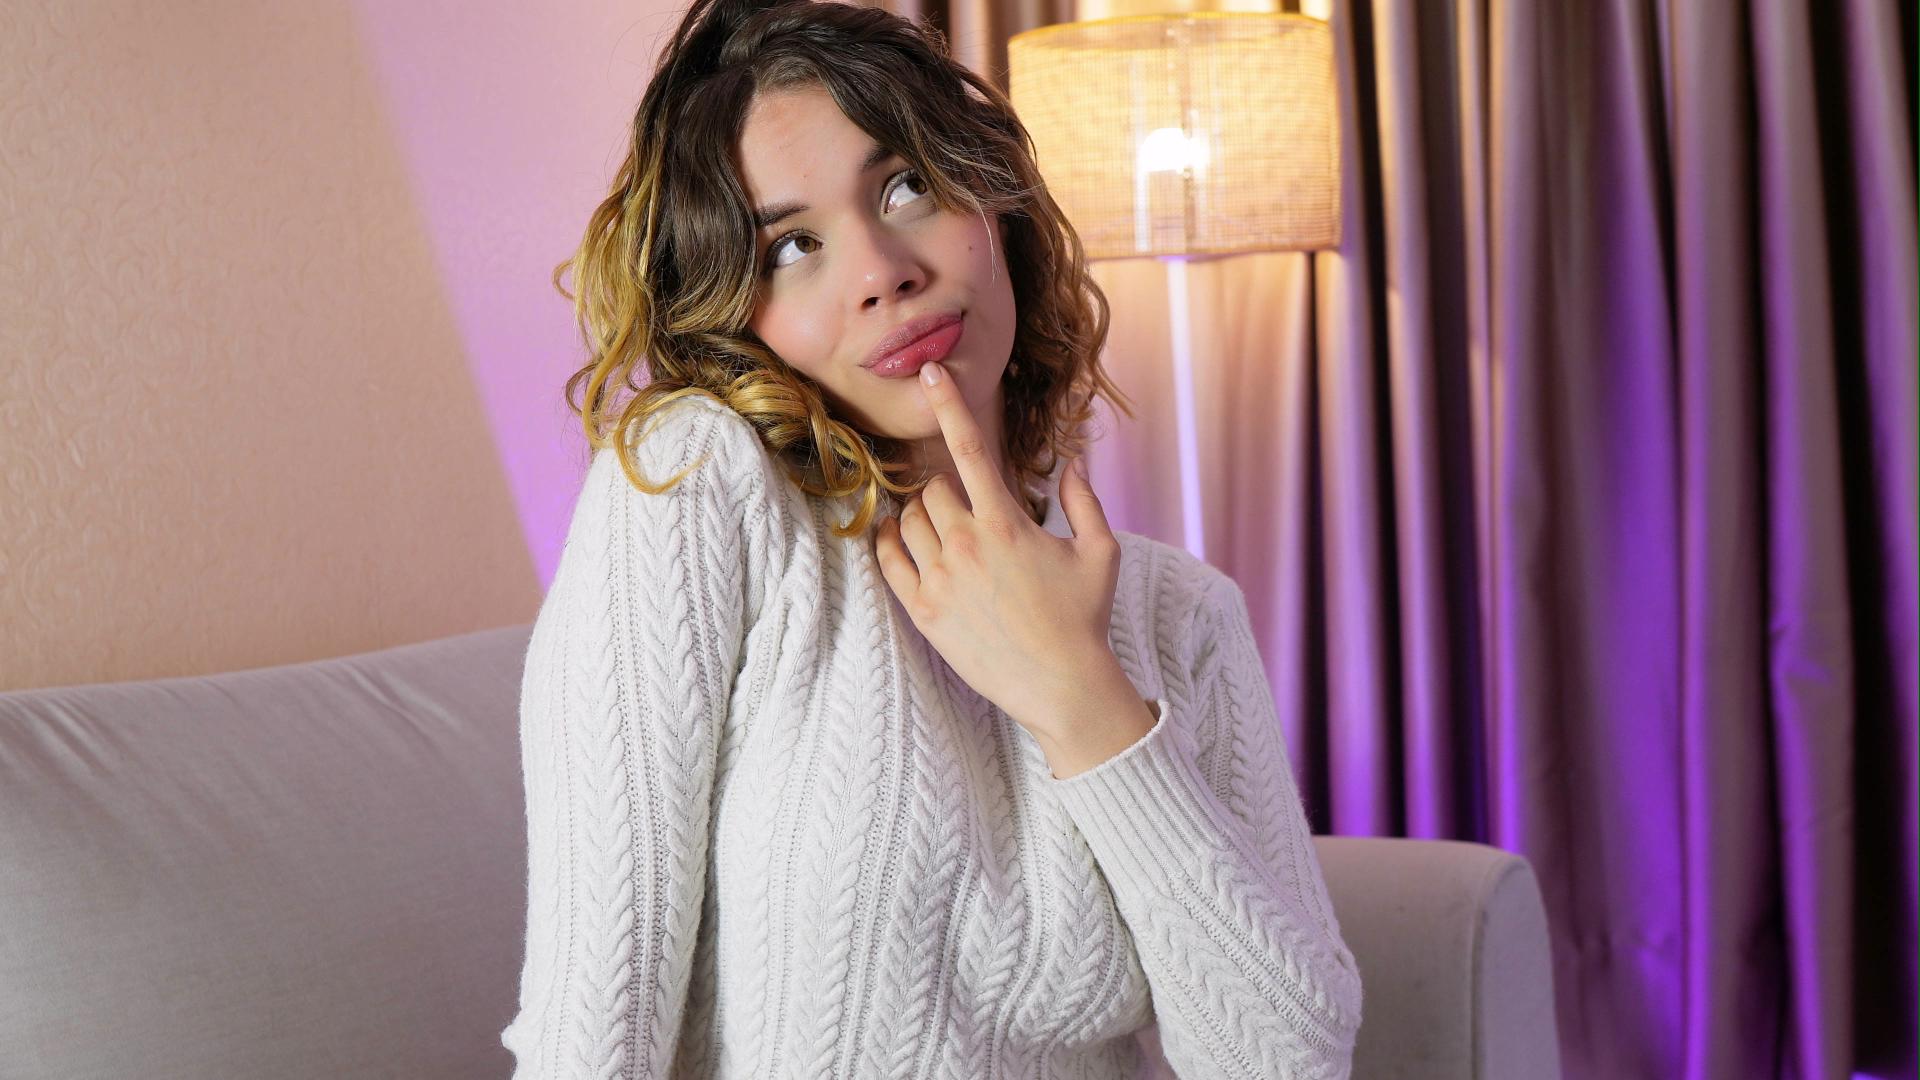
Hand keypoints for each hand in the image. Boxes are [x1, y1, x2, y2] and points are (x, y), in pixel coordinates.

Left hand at [872, 359, 1128, 740]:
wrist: (1063, 686)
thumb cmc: (1085, 619)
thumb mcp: (1101, 553)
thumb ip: (1085, 500)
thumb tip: (1075, 459)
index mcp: (1008, 523)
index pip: (971, 448)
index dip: (948, 404)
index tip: (930, 372)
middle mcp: (968, 544)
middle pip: (933, 489)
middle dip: (949, 492)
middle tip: (971, 515)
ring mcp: (941, 579)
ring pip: (910, 520)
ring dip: (924, 518)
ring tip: (951, 538)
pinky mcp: (923, 612)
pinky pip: (889, 559)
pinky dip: (891, 542)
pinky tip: (904, 542)